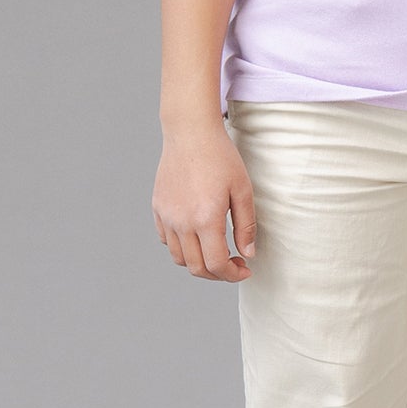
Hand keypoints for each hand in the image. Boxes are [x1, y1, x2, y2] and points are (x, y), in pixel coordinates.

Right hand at [152, 120, 257, 279]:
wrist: (190, 132)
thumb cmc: (220, 157)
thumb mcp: (242, 190)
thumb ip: (246, 226)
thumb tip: (248, 253)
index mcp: (206, 219)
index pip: (216, 265)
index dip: (232, 274)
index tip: (244, 268)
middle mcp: (182, 222)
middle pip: (196, 268)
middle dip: (217, 274)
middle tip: (233, 264)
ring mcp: (167, 216)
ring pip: (179, 257)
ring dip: (198, 263)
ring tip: (215, 251)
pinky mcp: (158, 208)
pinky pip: (166, 240)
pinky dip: (182, 247)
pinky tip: (197, 235)